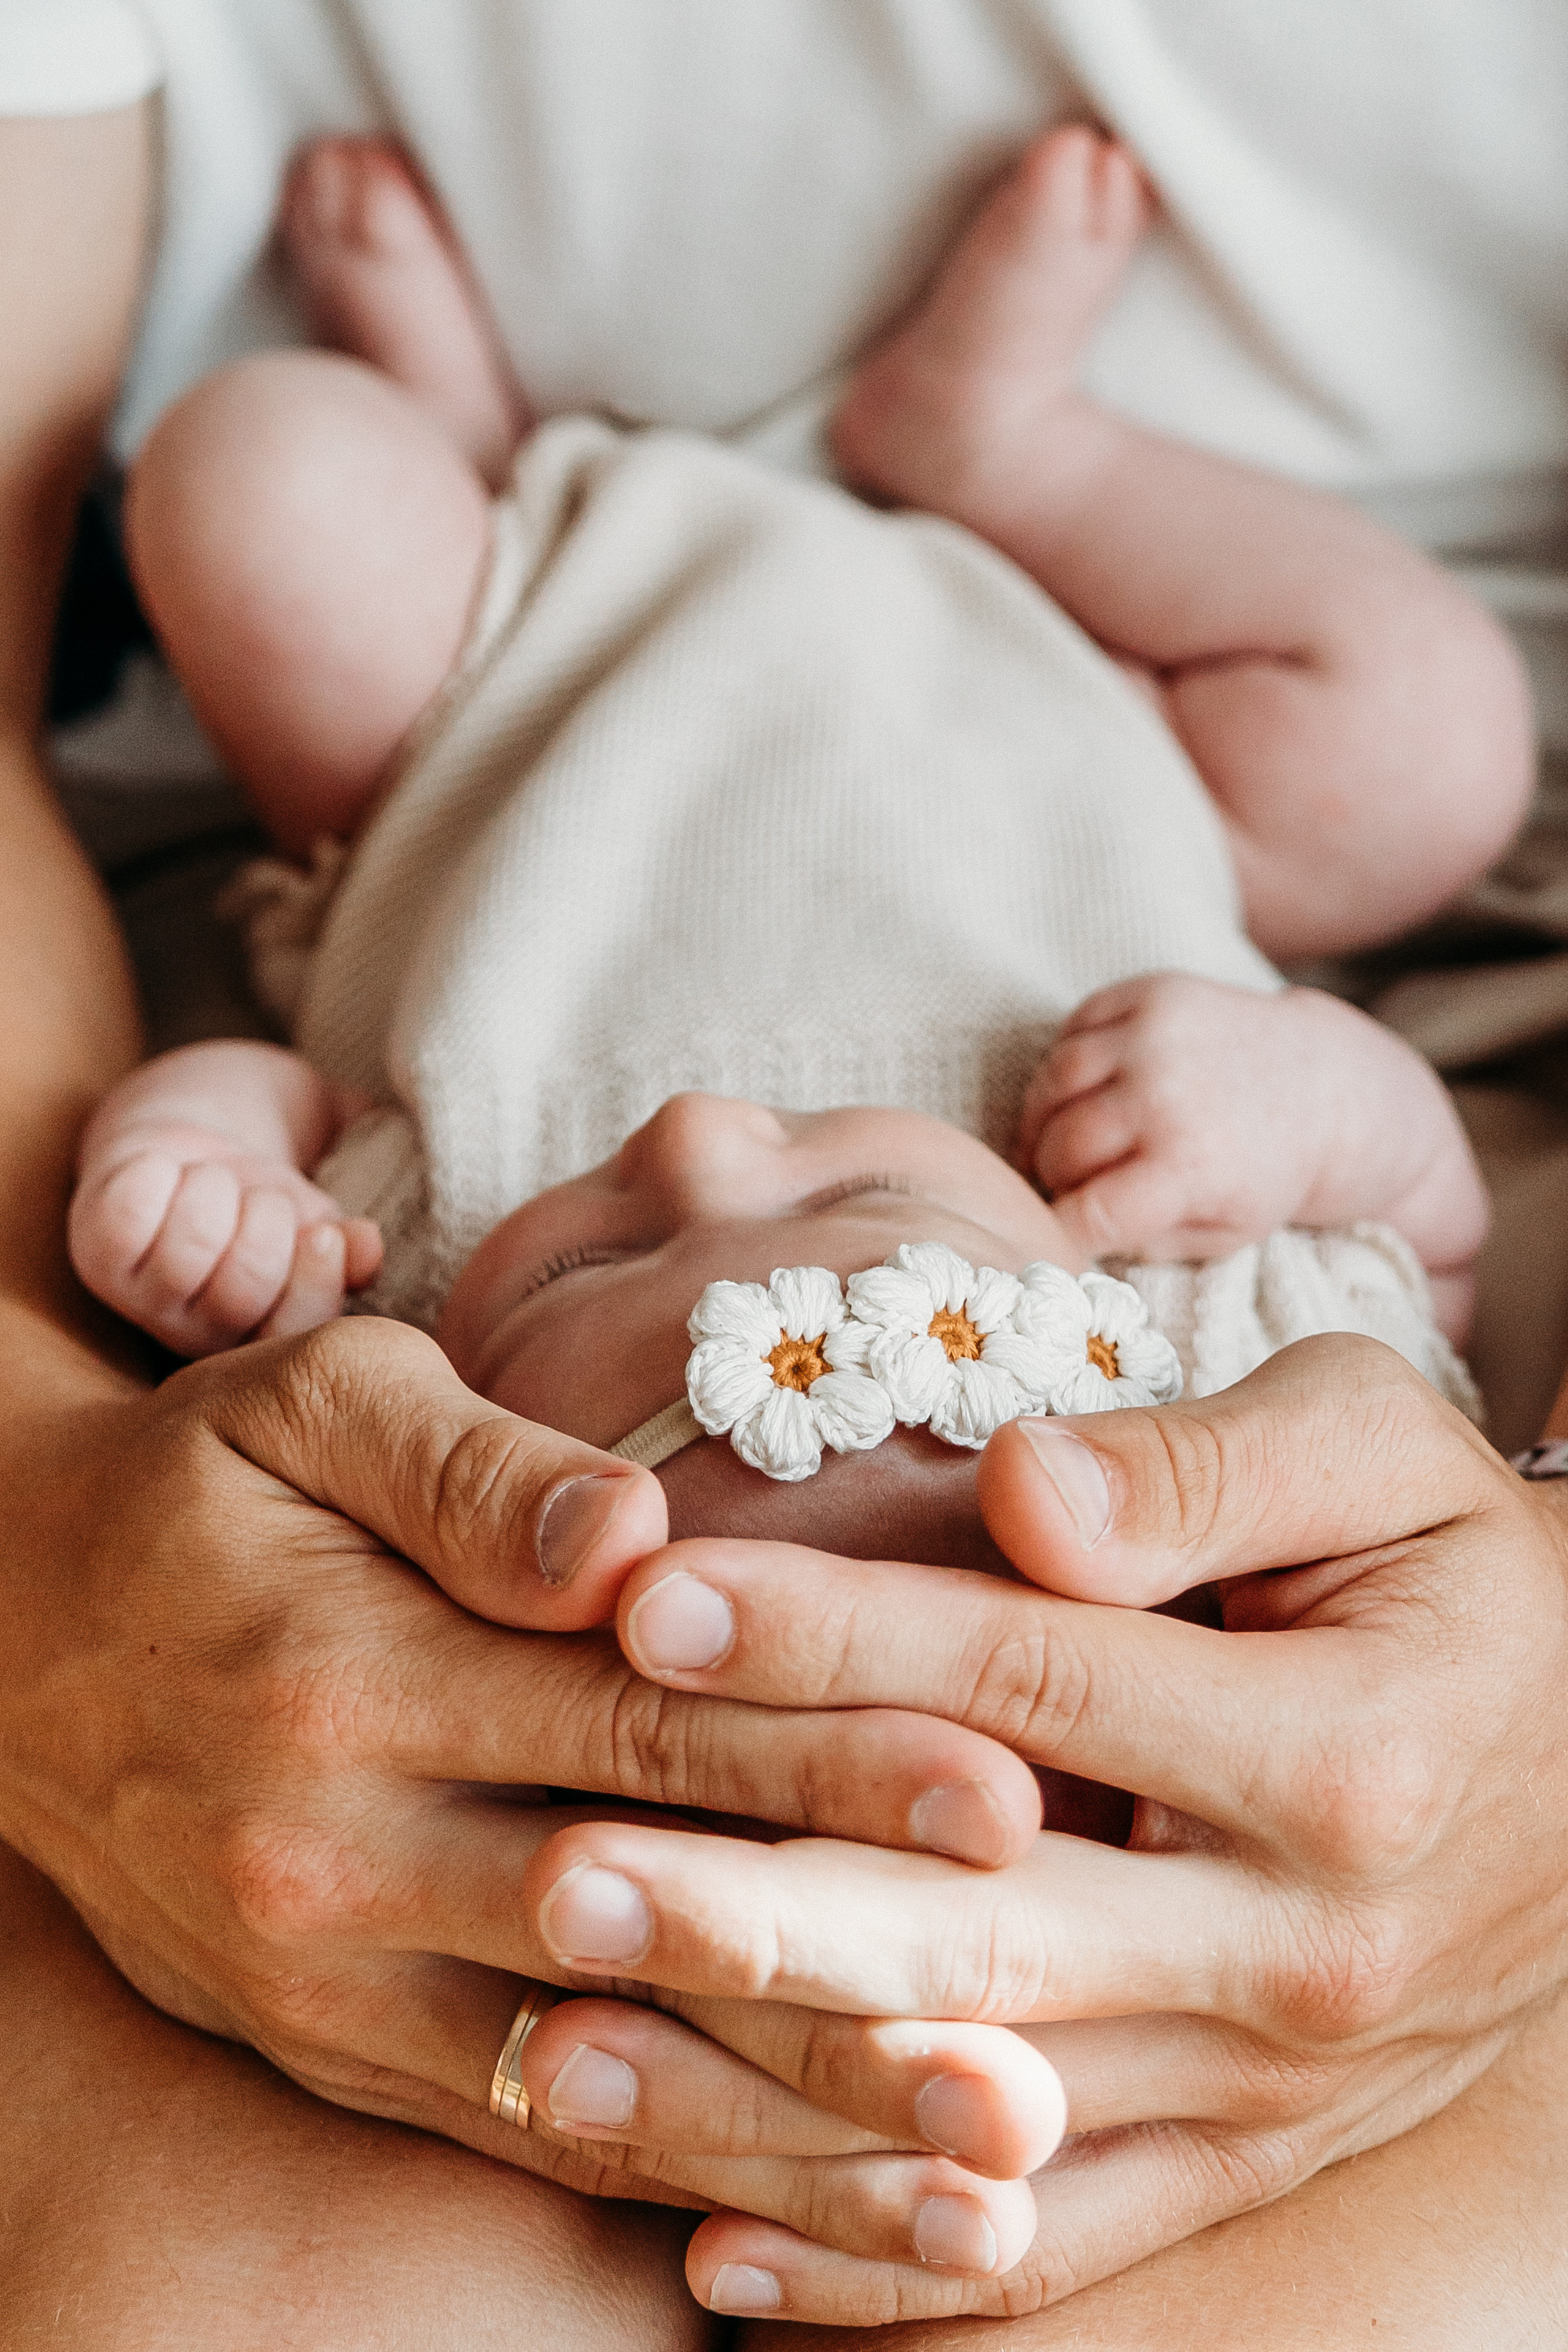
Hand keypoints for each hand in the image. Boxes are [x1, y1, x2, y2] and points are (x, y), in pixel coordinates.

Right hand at [0, 1318, 1060, 2278]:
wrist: (13, 1639)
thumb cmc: (203, 1489)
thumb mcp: (307, 1403)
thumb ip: (471, 1466)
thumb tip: (633, 1535)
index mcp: (358, 1675)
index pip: (637, 1727)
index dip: (824, 1763)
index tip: (1006, 1797)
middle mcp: (343, 1857)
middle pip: (644, 1932)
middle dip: (853, 2004)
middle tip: (1043, 2077)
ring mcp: (333, 1986)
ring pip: (597, 2085)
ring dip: (795, 2154)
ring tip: (987, 2217)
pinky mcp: (335, 2053)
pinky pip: (521, 2141)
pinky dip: (675, 2191)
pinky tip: (815, 2239)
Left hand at [68, 1121, 383, 1353]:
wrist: (187, 1147)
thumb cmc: (259, 1196)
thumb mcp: (315, 1220)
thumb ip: (347, 1247)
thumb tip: (366, 1248)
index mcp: (259, 1337)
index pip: (292, 1333)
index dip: (314, 1281)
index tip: (324, 1231)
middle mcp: (196, 1333)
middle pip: (243, 1287)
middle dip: (266, 1217)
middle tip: (259, 1192)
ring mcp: (141, 1297)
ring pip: (189, 1246)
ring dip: (215, 1189)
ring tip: (215, 1179)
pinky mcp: (96, 1253)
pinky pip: (131, 1213)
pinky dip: (158, 1173)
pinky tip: (167, 1170)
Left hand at [585, 1337, 1567, 2325]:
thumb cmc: (1459, 1573)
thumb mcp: (1390, 1455)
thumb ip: (1205, 1461)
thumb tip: (1016, 1484)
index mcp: (1338, 1748)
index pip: (1035, 1684)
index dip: (833, 1637)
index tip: (646, 1603)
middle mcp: (1299, 1945)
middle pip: (984, 1931)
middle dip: (748, 1905)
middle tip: (551, 1874)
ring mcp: (1268, 2083)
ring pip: (983, 2114)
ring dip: (759, 2101)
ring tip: (550, 2062)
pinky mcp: (1246, 2161)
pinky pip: (1055, 2244)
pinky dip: (885, 2263)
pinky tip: (714, 2260)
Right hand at [1015, 972, 1484, 1266]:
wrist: (1324, 1086)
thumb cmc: (1264, 1171)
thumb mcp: (1221, 1235)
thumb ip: (1142, 1243)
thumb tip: (1066, 1237)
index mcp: (1189, 1167)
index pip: (1083, 1213)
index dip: (1059, 1230)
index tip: (1062, 1231)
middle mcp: (1166, 1095)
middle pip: (1058, 1149)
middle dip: (1054, 1177)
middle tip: (1069, 1185)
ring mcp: (1156, 1035)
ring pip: (1052, 1085)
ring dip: (1045, 1121)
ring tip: (1063, 1139)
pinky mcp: (1153, 992)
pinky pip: (1072, 1031)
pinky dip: (1067, 1066)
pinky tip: (1089, 1090)